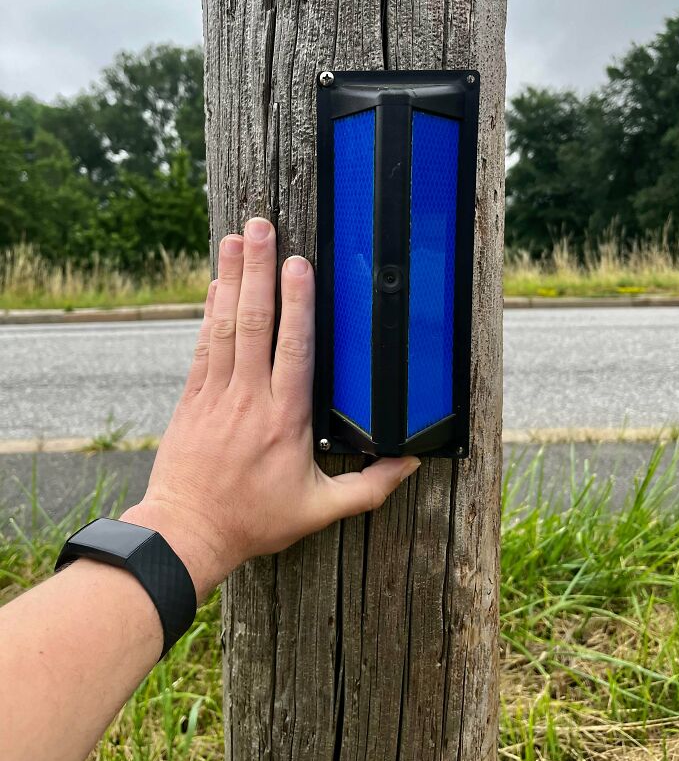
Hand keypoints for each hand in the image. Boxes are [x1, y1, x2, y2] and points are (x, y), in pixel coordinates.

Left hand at [121, 218, 419, 599]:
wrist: (186, 531)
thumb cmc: (254, 521)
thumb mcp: (320, 511)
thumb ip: (369, 487)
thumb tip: (411, 464)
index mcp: (285, 419)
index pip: (294, 348)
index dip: (297, 303)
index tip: (298, 264)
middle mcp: (250, 397)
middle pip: (255, 322)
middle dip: (259, 271)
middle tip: (262, 229)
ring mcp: (217, 394)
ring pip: (226, 325)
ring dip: (230, 278)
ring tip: (236, 238)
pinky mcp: (193, 398)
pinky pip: (204, 345)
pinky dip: (210, 311)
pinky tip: (215, 283)